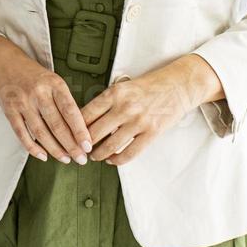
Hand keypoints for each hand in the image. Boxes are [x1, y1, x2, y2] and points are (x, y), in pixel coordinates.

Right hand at [0, 35, 91, 164]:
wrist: (3, 64)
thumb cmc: (34, 76)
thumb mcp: (53, 81)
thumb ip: (64, 101)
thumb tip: (80, 130)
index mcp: (54, 84)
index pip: (70, 111)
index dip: (80, 130)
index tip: (88, 146)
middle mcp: (38, 93)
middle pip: (56, 125)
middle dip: (71, 145)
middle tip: (81, 159)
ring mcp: (22, 102)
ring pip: (40, 132)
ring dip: (54, 149)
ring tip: (66, 159)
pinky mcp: (9, 110)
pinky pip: (22, 134)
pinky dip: (32, 147)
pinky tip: (43, 156)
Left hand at [82, 54, 223, 165]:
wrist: (177, 85)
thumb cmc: (148, 86)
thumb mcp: (123, 87)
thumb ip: (106, 102)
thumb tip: (85, 120)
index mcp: (114, 93)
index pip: (86, 114)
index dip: (73, 128)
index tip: (68, 136)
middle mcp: (124, 107)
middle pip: (94, 133)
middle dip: (83, 145)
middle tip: (78, 150)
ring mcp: (138, 121)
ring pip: (110, 146)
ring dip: (98, 155)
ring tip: (94, 156)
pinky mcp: (151, 133)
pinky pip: (130, 153)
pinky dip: (117, 160)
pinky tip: (112, 160)